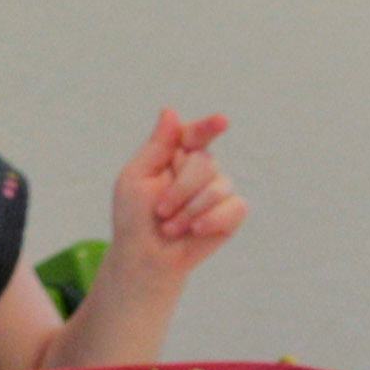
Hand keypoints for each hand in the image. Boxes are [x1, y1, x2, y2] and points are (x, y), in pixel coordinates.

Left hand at [107, 110, 243, 284]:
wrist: (146, 257)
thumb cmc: (135, 218)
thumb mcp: (135, 179)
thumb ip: (156, 146)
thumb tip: (171, 111)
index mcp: (177, 155)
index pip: (196, 134)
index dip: (209, 127)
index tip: (221, 122)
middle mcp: (201, 169)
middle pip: (206, 163)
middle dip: (180, 190)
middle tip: (160, 211)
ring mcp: (219, 190)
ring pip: (219, 186)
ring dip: (189, 211)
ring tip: (171, 227)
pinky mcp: (232, 213)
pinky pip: (234, 207)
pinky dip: (211, 220)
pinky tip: (196, 231)